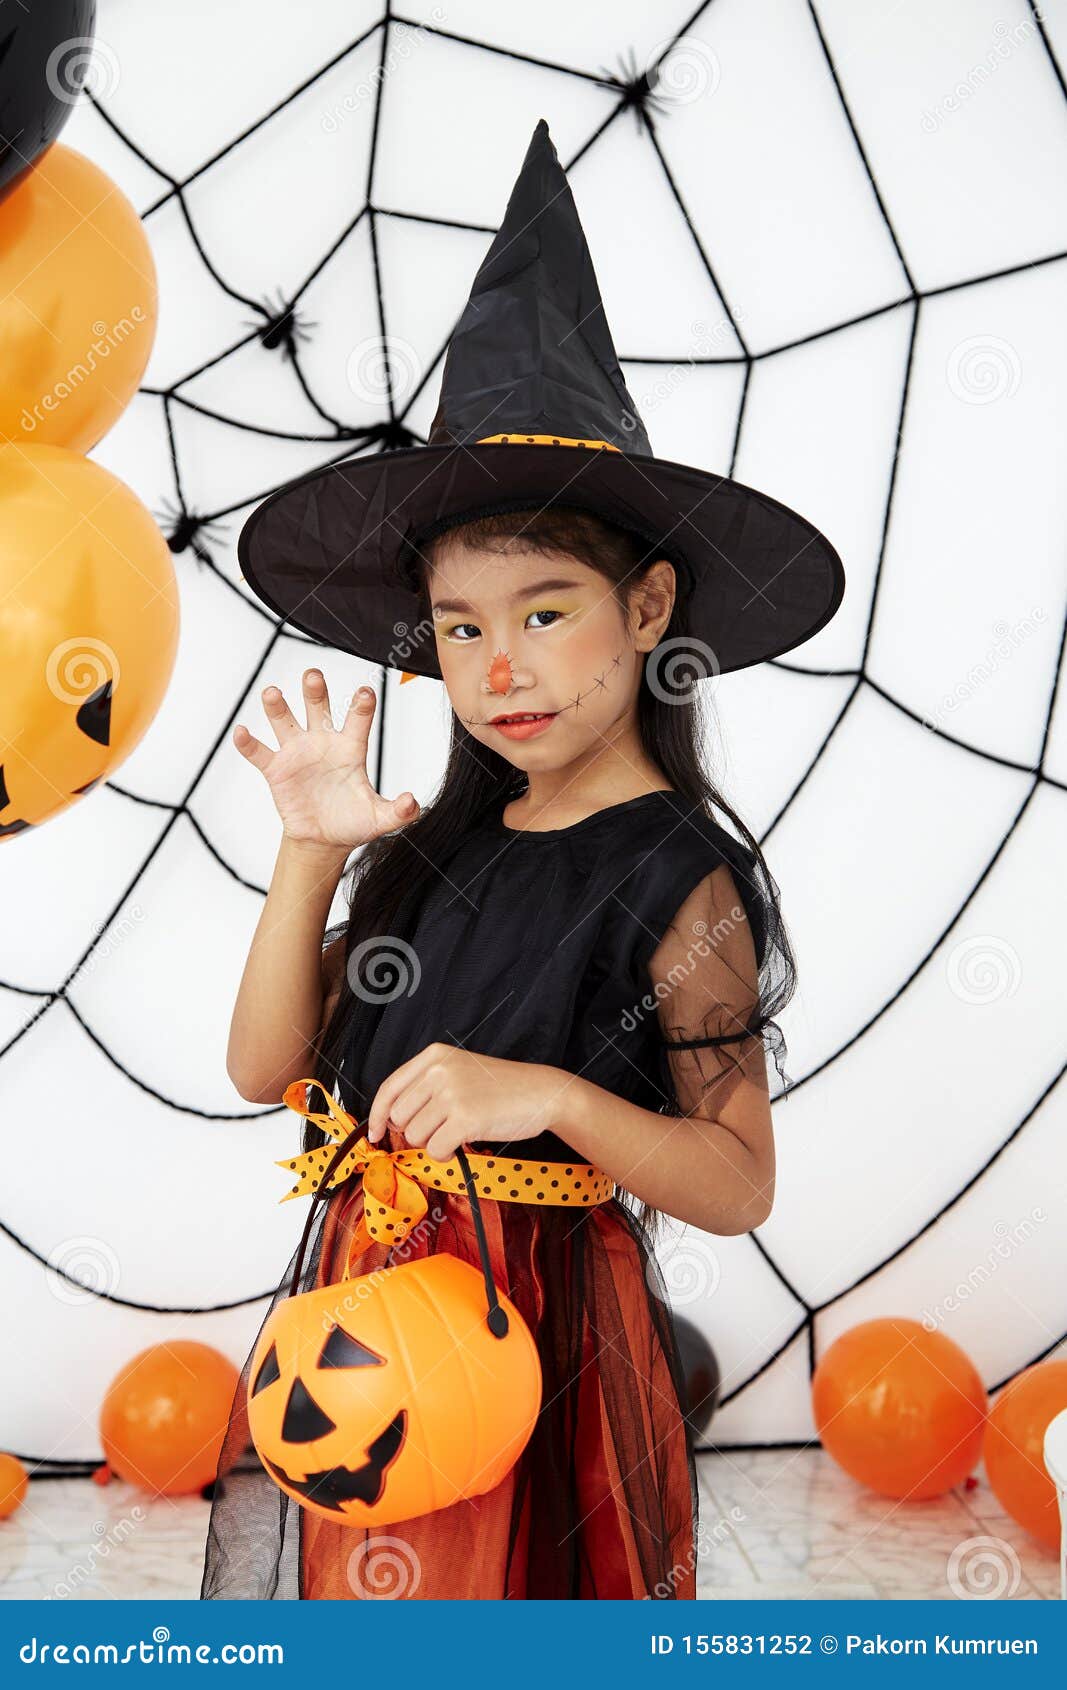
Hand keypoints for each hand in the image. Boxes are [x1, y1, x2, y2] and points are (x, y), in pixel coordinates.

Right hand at [233, 670, 418, 849]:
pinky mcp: (276, 770)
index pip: (357, 719)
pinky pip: (259, 752)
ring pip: (284, 721)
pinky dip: (248, 743)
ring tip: (272, 693)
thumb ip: (398, 811)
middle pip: (317, 707)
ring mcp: (297, 753)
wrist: (324, 840)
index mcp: (350, 748)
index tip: (365, 692)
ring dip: (277, 707)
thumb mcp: (379, 818)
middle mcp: (322, 742)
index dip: (361, 705)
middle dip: (314, 690)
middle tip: (313, 675)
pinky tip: (242, 732)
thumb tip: (413, 803)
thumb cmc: (353, 822)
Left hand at [365, 1042, 573, 1162]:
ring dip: (433, 1143)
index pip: (389, 1088)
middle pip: (399, 1117)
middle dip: (416, 1131)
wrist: (542, 1092)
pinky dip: (445, 1155)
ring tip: (456, 1133)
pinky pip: (435, 1150)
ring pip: (415, 1136)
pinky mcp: (465, 1118)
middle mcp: (439, 1070)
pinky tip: (462, 1144)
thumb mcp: (459, 1070)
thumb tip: (389, 1120)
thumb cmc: (501, 1087)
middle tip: (442, 1129)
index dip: (377, 1115)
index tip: (376, 1134)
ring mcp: (452, 1093)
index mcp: (434, 1055)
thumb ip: (426, 1086)